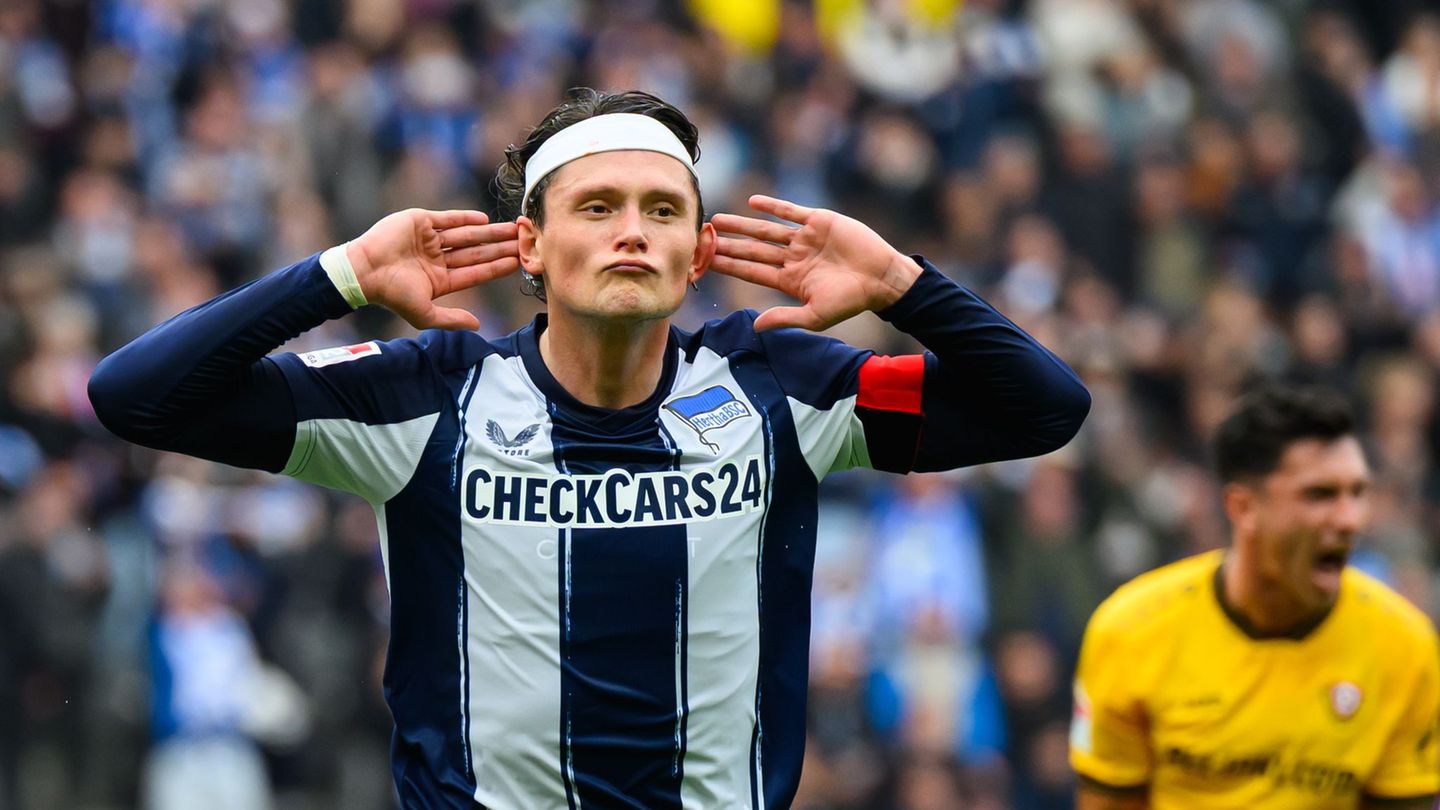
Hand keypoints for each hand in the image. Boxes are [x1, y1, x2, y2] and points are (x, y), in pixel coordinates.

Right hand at [346, 209, 520, 330]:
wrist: (363, 271)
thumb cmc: (391, 295)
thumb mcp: (424, 314)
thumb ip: (451, 319)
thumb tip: (477, 325)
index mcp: (440, 279)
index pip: (476, 272)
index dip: (496, 267)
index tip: (518, 262)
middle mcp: (437, 259)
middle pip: (476, 252)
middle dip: (499, 247)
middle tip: (523, 241)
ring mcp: (429, 240)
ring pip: (466, 235)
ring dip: (489, 232)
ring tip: (511, 229)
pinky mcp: (420, 222)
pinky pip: (448, 219)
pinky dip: (465, 218)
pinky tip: (485, 220)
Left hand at [709, 195, 920, 331]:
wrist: (882, 278)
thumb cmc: (851, 301)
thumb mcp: (815, 315)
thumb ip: (784, 318)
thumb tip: (755, 326)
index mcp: (790, 280)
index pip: (752, 272)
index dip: (729, 267)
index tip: (706, 261)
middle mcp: (793, 258)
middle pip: (753, 250)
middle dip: (728, 245)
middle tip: (702, 237)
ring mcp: (804, 239)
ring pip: (766, 230)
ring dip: (742, 224)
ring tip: (718, 220)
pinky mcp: (819, 222)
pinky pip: (791, 212)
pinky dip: (773, 206)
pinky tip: (753, 202)